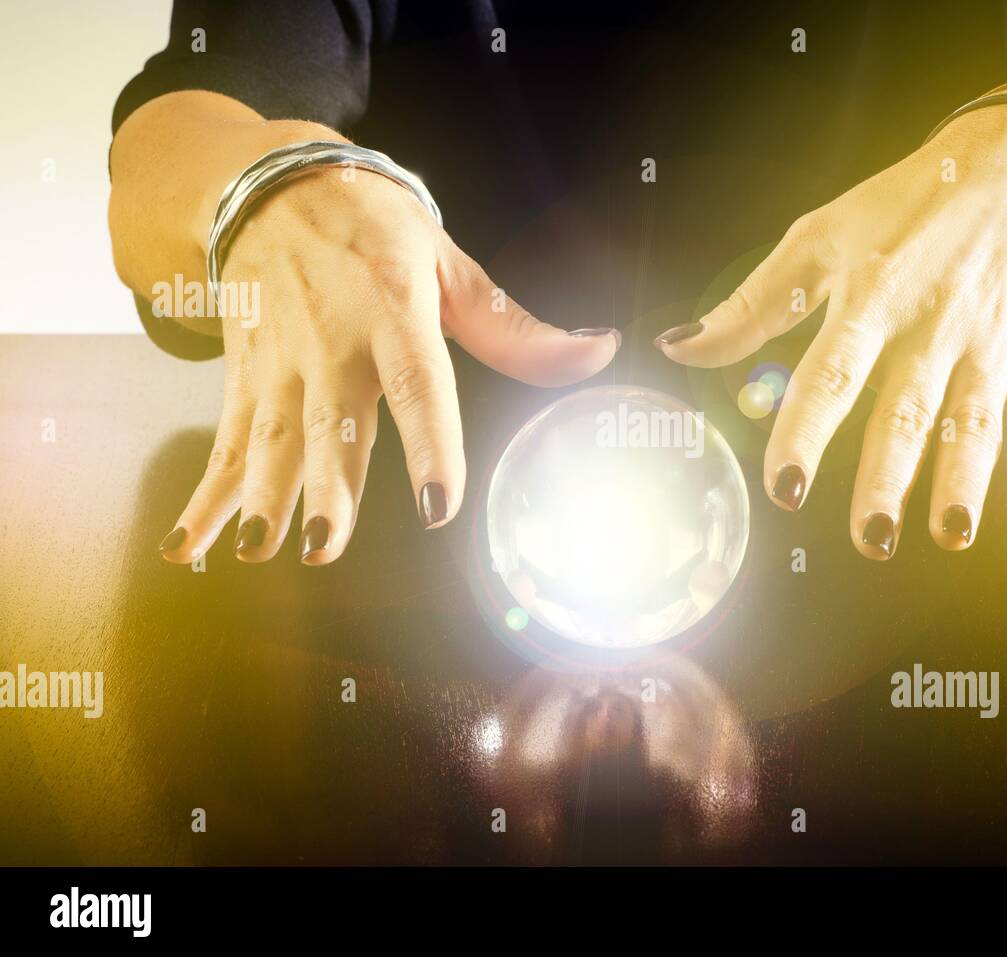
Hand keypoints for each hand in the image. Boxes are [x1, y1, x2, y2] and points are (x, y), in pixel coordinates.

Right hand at [158, 168, 618, 564]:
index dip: (427, 444)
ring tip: (258, 549)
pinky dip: (205, 493)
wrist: (266, 184)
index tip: (437, 506)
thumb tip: (597, 352)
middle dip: (326, 487)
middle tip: (325, 548)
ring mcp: (279, 361)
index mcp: (392, 309)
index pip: (416, 382)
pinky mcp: (242, 373)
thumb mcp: (446, 261)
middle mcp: (330, 341)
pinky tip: (190, 546)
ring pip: (270, 437)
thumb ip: (515, 327)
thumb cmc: (371, 226)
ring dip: (262, 497)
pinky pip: (225, 438)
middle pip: (330, 422)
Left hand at [656, 109, 1006, 558]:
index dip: (804, 430)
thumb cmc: (907, 203)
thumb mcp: (819, 238)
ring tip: (953, 532)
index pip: (831, 373)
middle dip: (886, 477)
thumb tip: (679, 349)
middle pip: (905, 409)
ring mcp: (997, 337)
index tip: (784, 488)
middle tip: (868, 539)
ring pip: (979, 419)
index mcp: (871, 298)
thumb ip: (753, 304)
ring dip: (969, 477)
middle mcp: (933, 324)